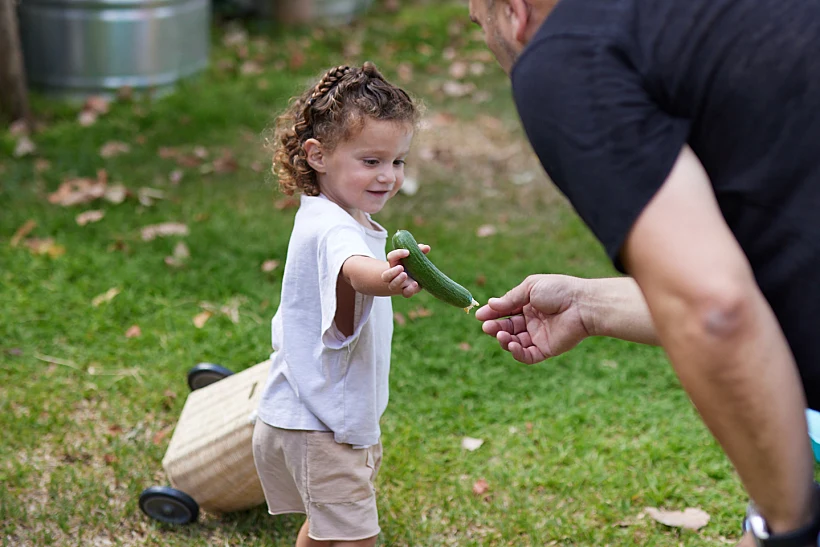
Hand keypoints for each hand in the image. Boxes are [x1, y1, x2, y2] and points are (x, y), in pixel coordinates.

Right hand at [383, 243, 429, 297]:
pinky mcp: (406, 291)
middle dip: (392, 272)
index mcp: (394, 263)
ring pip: (392, 285)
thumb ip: (419, 251)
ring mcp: (399, 284)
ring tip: (405, 275)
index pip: (391, 257)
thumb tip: (426, 248)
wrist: (414, 277)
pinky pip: (405, 293)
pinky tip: (415, 284)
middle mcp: (393, 275)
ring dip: (398, 280)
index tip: (407, 252)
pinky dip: (409, 289)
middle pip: (385, 276)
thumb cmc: (412, 264)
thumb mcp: (415, 256)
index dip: (398, 254)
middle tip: (401, 267)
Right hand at [475, 274, 590, 363]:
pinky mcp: (546, 349)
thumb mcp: (531, 288)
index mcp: (528, 304)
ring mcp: (538, 336)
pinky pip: (527, 355)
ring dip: (504, 340)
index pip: (505, 311)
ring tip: (500, 335)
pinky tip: (510, 345)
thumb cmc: (559, 291)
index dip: (492, 313)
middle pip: (507, 327)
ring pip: (514, 342)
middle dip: (495, 328)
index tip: (480, 315)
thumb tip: (490, 304)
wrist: (583, 304)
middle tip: (486, 327)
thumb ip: (510, 299)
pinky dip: (516, 352)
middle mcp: (532, 321)